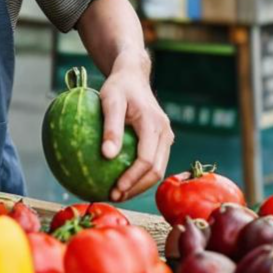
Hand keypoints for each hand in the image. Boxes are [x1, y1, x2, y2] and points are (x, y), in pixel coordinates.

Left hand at [99, 67, 173, 202]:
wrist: (133, 75)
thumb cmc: (118, 87)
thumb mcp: (110, 101)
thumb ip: (110, 127)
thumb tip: (106, 155)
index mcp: (154, 125)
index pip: (147, 160)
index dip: (133, 178)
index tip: (116, 189)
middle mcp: (165, 133)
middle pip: (156, 170)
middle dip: (137, 187)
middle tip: (114, 196)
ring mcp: (166, 137)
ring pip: (158, 169)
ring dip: (139, 184)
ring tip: (118, 193)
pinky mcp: (161, 139)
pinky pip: (154, 161)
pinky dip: (140, 174)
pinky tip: (122, 180)